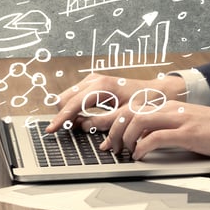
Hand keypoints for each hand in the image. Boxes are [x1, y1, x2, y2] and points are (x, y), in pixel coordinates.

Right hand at [44, 73, 186, 133]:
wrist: (157, 90)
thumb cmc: (145, 101)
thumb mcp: (125, 115)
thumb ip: (102, 121)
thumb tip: (81, 127)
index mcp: (102, 86)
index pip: (73, 104)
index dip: (61, 119)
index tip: (51, 130)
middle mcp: (95, 79)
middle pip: (65, 98)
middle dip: (64, 115)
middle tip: (67, 131)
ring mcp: (93, 79)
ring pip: (69, 96)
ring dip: (70, 111)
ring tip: (76, 126)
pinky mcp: (94, 83)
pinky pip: (76, 96)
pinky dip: (75, 107)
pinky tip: (82, 118)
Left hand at [98, 101, 209, 159]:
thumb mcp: (187, 124)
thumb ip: (166, 128)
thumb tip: (144, 141)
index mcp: (169, 106)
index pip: (132, 107)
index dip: (113, 121)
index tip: (103, 136)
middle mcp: (170, 109)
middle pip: (130, 112)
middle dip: (112, 129)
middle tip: (108, 147)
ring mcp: (179, 119)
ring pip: (139, 121)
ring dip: (124, 138)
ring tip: (122, 152)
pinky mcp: (187, 133)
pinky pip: (156, 138)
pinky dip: (142, 147)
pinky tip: (139, 156)